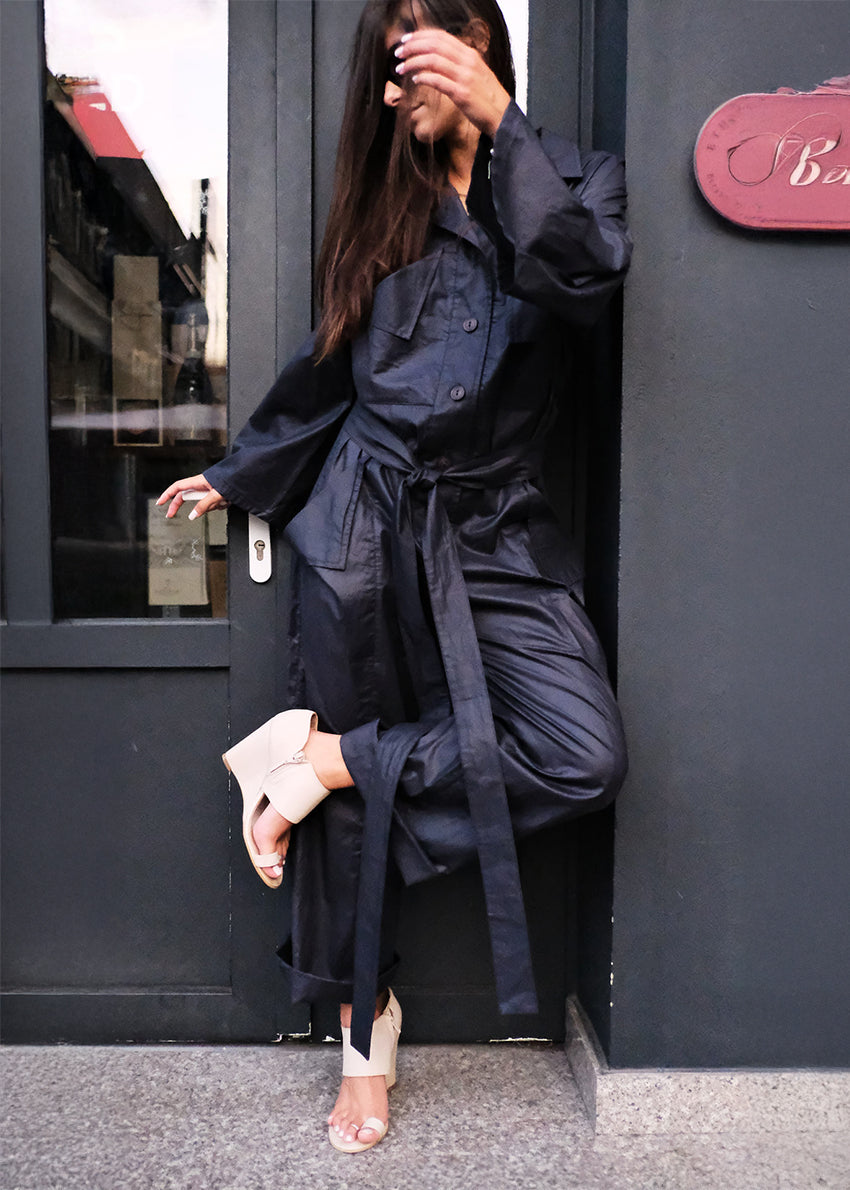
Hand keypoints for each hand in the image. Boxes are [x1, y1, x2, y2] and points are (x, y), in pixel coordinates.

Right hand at [156, 475, 227, 519]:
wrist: (245, 476)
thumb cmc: (231, 479)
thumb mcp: (217, 494)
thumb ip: (204, 505)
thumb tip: (192, 515)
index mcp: (198, 481)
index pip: (177, 487)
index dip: (167, 494)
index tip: (159, 502)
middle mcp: (201, 484)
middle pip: (186, 497)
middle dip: (184, 506)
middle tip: (172, 515)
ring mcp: (208, 489)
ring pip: (203, 503)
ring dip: (212, 506)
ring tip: (223, 501)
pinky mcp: (216, 493)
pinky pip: (212, 503)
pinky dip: (219, 505)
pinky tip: (227, 501)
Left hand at [394, 28, 510, 137]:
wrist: (502, 116)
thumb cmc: (487, 98)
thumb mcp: (476, 73)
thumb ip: (460, 63)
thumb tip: (441, 59)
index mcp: (470, 54)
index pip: (441, 37)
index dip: (421, 36)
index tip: (407, 40)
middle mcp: (467, 61)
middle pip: (434, 45)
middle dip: (413, 46)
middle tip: (398, 52)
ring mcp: (464, 77)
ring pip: (433, 60)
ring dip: (413, 62)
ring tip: (401, 68)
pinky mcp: (461, 94)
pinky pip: (437, 80)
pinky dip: (423, 78)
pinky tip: (415, 80)